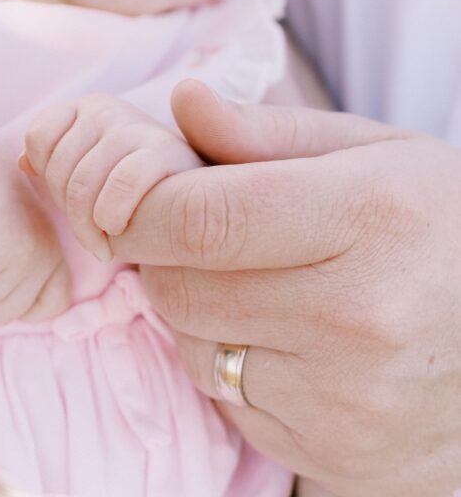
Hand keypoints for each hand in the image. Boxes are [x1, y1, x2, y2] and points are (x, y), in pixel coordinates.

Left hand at [23, 94, 200, 259]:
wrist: (202, 199)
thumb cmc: (137, 189)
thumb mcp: (93, 169)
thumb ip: (57, 161)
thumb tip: (23, 163)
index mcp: (87, 108)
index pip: (39, 137)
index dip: (49, 176)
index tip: (72, 201)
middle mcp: (109, 109)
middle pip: (57, 167)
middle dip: (71, 212)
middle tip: (93, 233)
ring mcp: (136, 126)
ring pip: (81, 183)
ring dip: (88, 226)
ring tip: (106, 241)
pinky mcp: (165, 152)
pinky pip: (120, 184)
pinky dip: (111, 217)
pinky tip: (119, 233)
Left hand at [108, 80, 460, 496]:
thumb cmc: (439, 226)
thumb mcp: (373, 152)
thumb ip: (267, 131)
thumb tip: (183, 101)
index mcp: (370, 216)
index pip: (202, 219)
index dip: (139, 205)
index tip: (124, 194)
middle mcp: (360, 316)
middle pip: (182, 285)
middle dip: (160, 251)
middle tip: (193, 227)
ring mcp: (346, 398)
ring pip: (192, 345)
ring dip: (191, 307)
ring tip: (251, 278)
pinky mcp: (331, 452)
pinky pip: (225, 398)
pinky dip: (226, 359)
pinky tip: (279, 334)